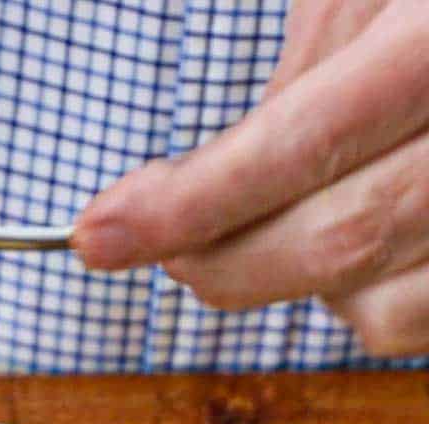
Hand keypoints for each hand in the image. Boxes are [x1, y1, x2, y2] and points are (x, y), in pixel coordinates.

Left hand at [74, 0, 428, 356]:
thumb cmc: (423, 8)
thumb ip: (311, 65)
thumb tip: (201, 183)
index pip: (305, 144)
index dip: (191, 202)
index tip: (97, 234)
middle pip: (342, 240)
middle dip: (222, 258)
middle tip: (148, 241)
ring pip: (379, 308)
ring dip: (292, 281)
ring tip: (269, 220)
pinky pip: (412, 324)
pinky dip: (355, 302)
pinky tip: (346, 241)